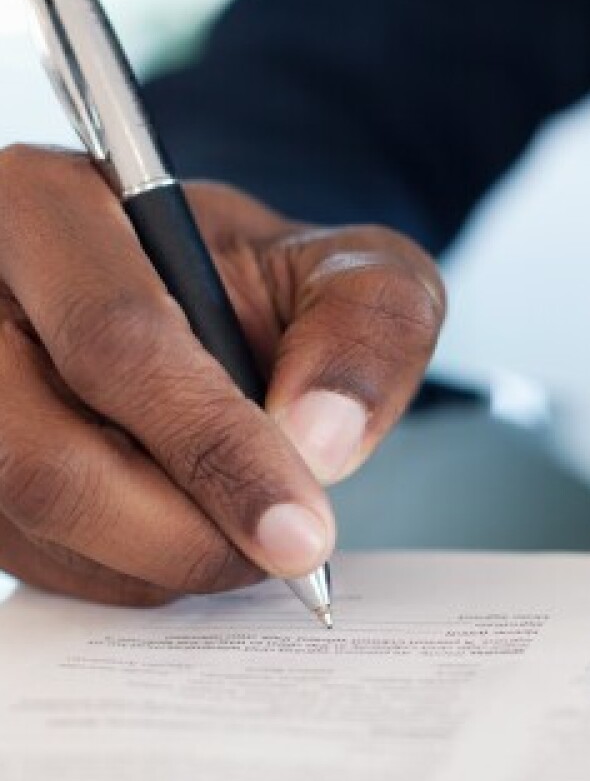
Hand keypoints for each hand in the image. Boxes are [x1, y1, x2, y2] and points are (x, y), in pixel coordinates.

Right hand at [0, 145, 444, 604]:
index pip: (118, 342)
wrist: (213, 311)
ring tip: (245, 533)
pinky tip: (188, 534)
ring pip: (34, 520)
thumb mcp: (350, 273)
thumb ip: (364, 326)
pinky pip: (34, 556)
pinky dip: (128, 572)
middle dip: (185, 534)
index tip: (302, 532)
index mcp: (55, 207)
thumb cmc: (272, 286)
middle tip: (284, 555)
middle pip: (46, 457)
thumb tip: (318, 439)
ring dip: (160, 560)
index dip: (217, 450)